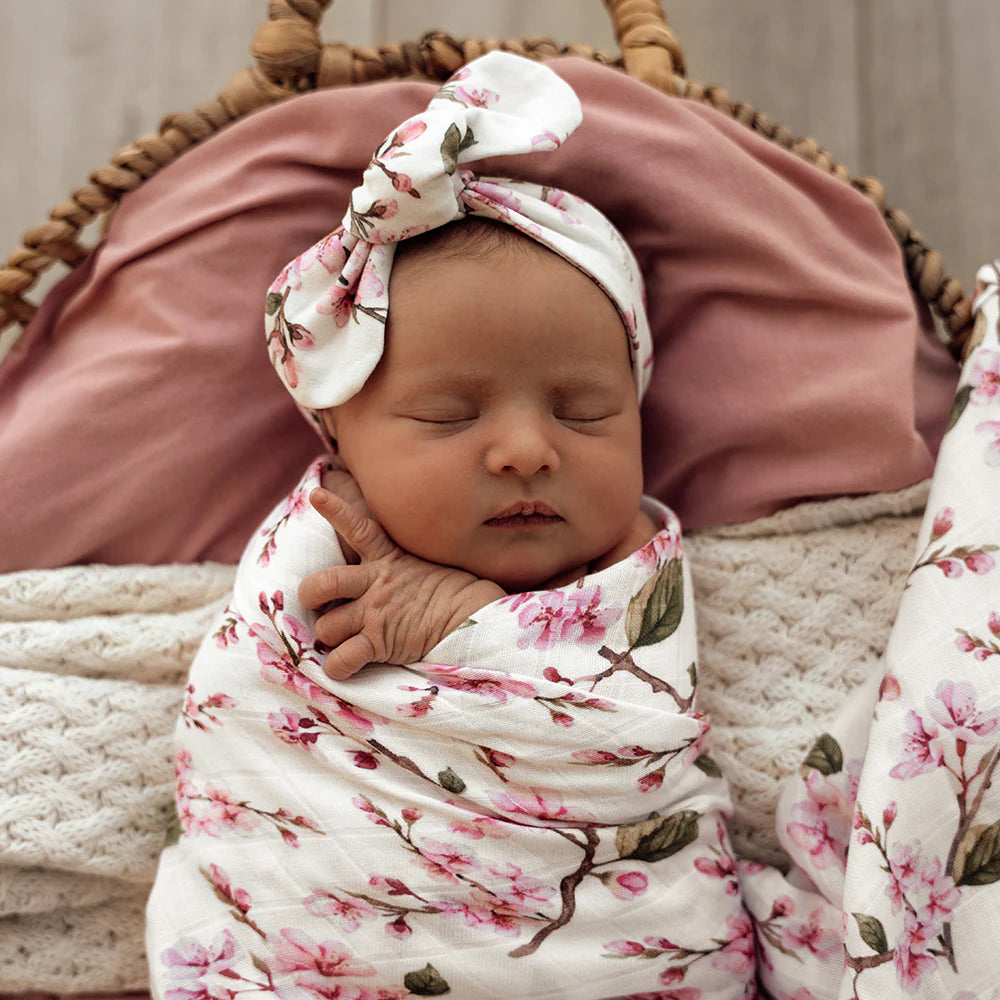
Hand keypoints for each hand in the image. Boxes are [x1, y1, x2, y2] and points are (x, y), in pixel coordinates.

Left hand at [299, 486, 504, 680]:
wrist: (471, 617)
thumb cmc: (452, 591)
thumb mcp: (422, 562)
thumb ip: (394, 562)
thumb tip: (377, 568)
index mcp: (387, 558)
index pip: (357, 527)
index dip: (335, 510)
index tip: (316, 495)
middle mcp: (375, 583)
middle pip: (321, 585)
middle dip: (310, 596)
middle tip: (315, 603)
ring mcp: (374, 613)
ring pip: (326, 627)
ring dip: (330, 637)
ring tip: (343, 639)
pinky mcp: (379, 642)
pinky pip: (341, 659)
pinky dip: (337, 667)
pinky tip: (343, 667)